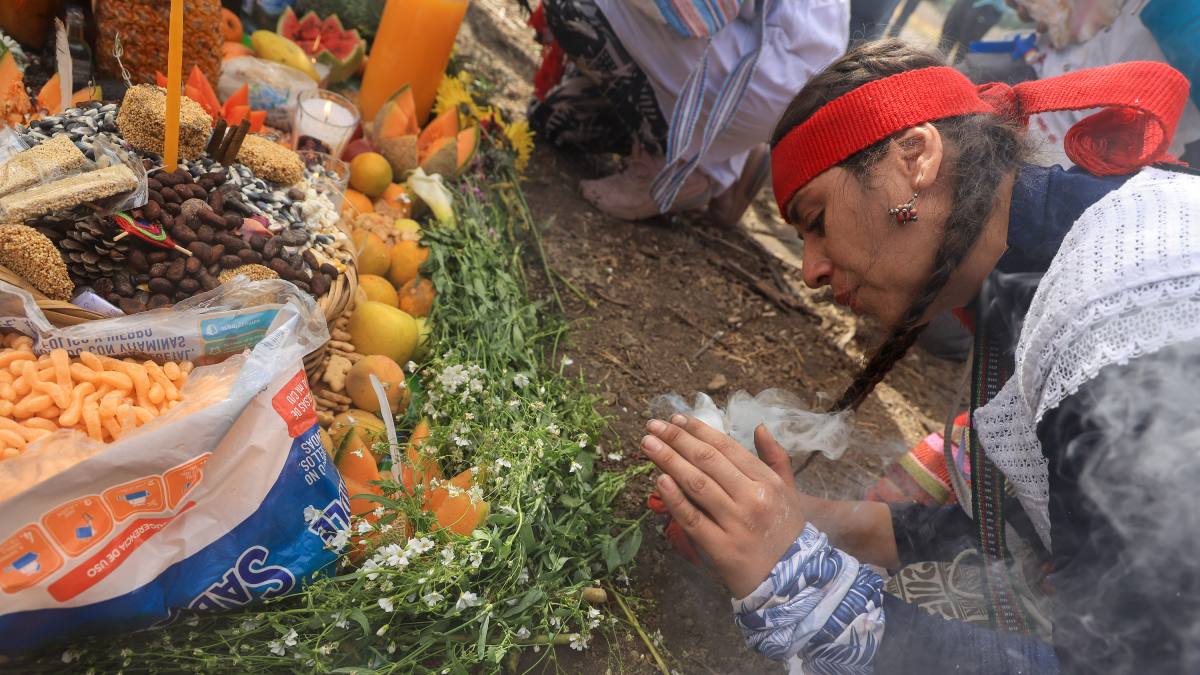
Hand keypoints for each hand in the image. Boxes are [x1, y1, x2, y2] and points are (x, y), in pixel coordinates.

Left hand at [641, 414, 806, 597]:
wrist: (791, 581)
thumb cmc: (785, 532)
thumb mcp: (788, 491)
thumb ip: (775, 457)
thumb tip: (758, 426)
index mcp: (767, 482)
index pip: (727, 448)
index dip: (699, 431)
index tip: (676, 420)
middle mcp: (752, 499)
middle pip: (708, 461)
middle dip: (677, 440)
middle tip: (653, 426)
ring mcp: (736, 524)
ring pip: (697, 485)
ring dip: (668, 461)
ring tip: (648, 445)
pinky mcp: (721, 548)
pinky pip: (693, 519)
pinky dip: (674, 499)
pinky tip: (659, 481)